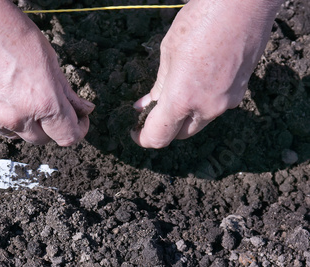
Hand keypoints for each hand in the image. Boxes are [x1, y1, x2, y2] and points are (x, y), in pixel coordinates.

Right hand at [0, 0, 93, 145]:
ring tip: (16, 92)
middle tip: (49, 106)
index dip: (78, 130)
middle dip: (50, 126)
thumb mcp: (49, 59)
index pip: (68, 136)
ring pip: (17, 134)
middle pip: (42, 139)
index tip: (77, 121)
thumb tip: (83, 110)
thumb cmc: (7, 31)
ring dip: (23, 122)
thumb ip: (66, 92)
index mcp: (43, 102)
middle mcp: (18, 117)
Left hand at [131, 0, 282, 147]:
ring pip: (199, 122)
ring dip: (183, 115)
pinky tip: (195, 82)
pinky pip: (215, 107)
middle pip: (179, 134)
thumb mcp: (169, 52)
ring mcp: (228, 101)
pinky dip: (201, 103)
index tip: (135, 130)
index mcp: (183, 99)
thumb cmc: (202, 20)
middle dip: (163, 128)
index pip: (158, 137)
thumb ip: (159, 86)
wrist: (245, 3)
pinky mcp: (241, 91)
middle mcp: (207, 107)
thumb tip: (147, 105)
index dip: (143, 138)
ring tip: (173, 92)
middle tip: (150, 111)